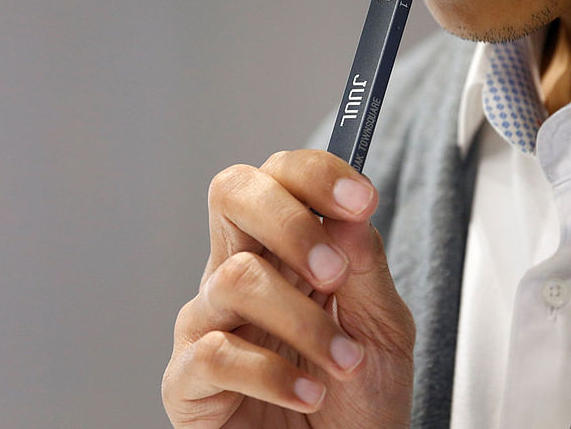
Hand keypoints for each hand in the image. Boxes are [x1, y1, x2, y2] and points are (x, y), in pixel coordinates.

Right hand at [162, 149, 414, 428]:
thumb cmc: (360, 396)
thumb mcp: (383, 326)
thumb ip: (366, 266)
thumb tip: (348, 213)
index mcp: (287, 250)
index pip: (279, 176)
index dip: (315, 174)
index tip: (360, 199)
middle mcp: (240, 272)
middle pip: (232, 193)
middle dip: (289, 221)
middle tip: (334, 270)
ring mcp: (210, 321)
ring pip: (236, 278)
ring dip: (303, 322)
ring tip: (343, 361)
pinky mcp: (188, 379)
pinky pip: (216, 353)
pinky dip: (274, 375)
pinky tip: (308, 394)